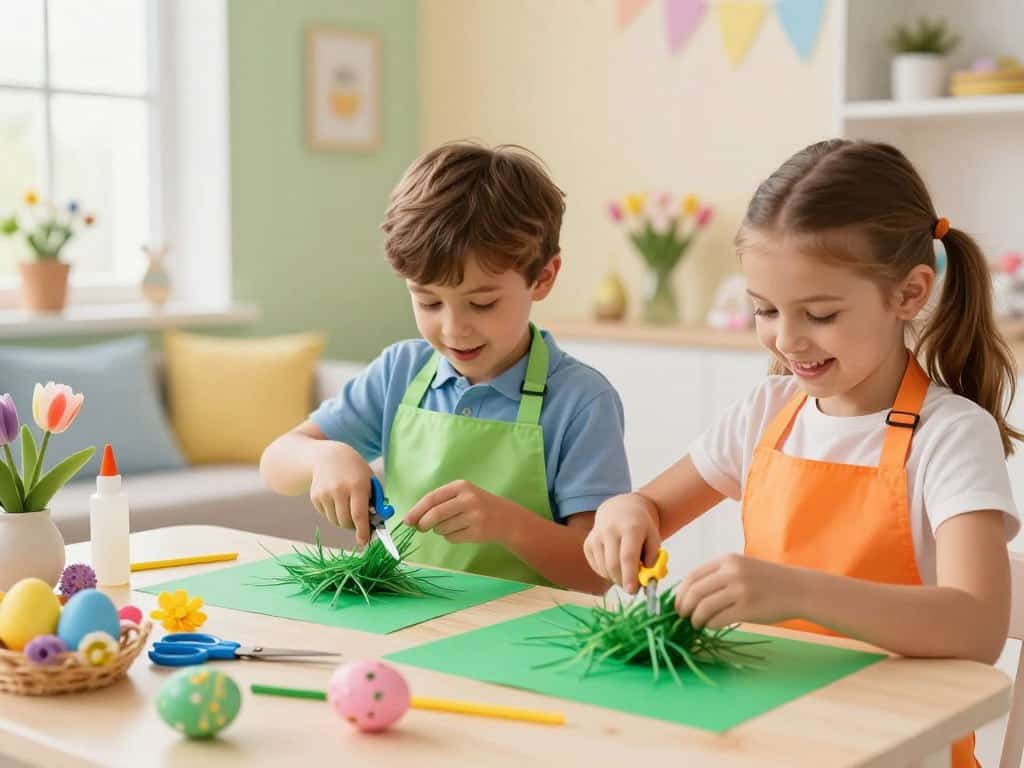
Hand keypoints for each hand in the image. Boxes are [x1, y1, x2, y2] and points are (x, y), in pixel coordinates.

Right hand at [309, 442, 373, 545]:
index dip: (362, 531)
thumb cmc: (355, 471)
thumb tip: (377, 524)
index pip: (359, 514)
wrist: (329, 457)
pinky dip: (333, 514)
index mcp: (357, 485)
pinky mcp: (315, 497)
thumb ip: (375, 502)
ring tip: (348, 507)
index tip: (364, 542)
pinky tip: (336, 500)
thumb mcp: (370, 481)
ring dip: (343, 521)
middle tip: (360, 524)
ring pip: (335, 521)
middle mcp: (339, 489)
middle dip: (354, 527)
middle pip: (346, 521)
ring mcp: (325, 493)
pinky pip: (326, 515)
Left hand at [403, 480, 513, 543]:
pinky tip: (461, 531)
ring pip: (442, 528)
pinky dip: (450, 537)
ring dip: (439, 530)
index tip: (407, 520)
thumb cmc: (477, 505)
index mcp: (461, 486)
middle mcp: (468, 499)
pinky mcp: (477, 532)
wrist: (506, 518)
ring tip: (451, 525)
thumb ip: (439, 503)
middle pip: (435, 514)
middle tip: (420, 528)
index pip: (432, 498)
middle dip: (423, 523)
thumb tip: (413, 519)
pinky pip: (452, 538)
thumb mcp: (462, 495)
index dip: (417, 510)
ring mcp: (474, 516)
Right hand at [582, 493, 660, 593]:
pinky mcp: (588, 543)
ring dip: (616, 578)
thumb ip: (653, 560)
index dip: (630, 576)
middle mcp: (610, 530)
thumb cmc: (641, 527)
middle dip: (623, 582)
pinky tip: (615, 562)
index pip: (628, 556)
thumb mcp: (654, 538)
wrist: (620, 509)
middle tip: (634, 589)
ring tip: (627, 571)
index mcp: (630, 528)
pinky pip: (597, 567)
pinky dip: (607, 572)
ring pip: (604, 569)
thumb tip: (646, 583)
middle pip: (613, 565)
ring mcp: (596, 536)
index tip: (633, 591)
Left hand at [674, 554, 805, 628]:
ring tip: (696, 624)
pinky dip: (709, 624)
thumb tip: (689, 594)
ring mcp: (740, 590)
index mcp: (727, 560)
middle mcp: (731, 572)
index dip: (681, 592)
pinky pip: (718, 619)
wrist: (797, 589)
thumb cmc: (767, 580)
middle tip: (682, 617)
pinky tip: (711, 626)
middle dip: (684, 607)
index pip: (693, 576)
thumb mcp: (741, 567)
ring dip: (695, 618)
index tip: (677, 603)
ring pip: (704, 607)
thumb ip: (718, 575)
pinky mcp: (747, 609)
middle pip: (695, 591)